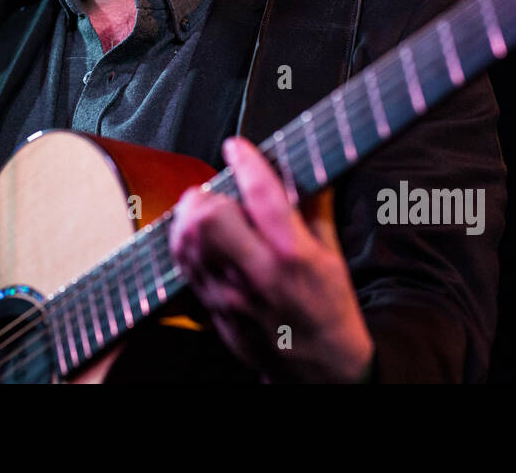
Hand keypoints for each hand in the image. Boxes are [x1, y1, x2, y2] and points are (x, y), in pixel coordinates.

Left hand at [168, 136, 374, 381]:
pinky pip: (183, 265)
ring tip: (206, 213)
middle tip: (218, 192)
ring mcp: (228, 295)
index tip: (237, 147)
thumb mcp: (333, 254)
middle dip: (207, 194)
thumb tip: (302, 164)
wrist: (319, 368)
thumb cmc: (329, 309)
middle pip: (207, 218)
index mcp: (294, 255)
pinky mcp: (211, 310)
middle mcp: (257, 274)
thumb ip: (313, 207)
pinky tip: (200, 239)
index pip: (262, 196)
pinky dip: (185, 243)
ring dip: (190, 217)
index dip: (246, 162)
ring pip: (186, 240)